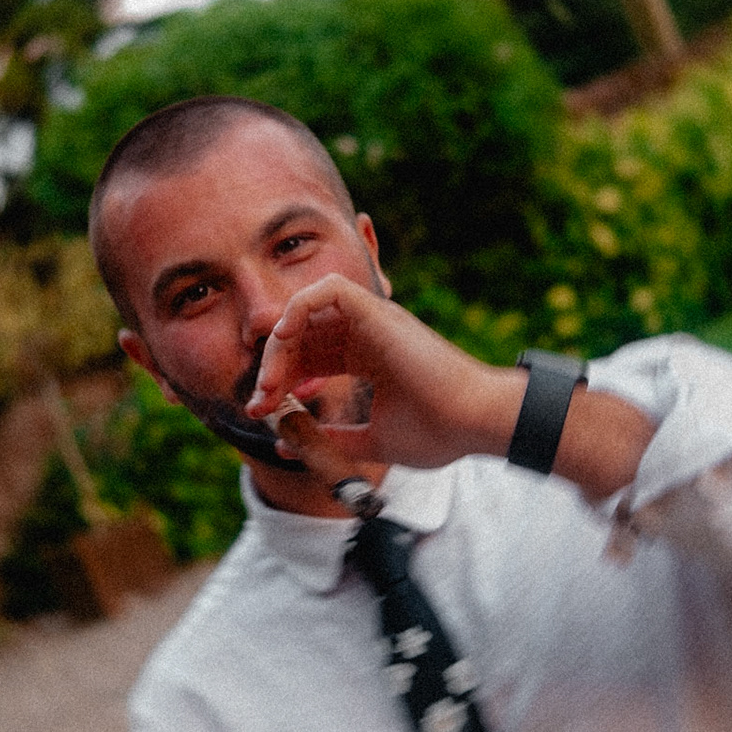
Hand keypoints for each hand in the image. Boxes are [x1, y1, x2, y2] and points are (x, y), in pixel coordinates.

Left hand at [244, 274, 521, 470]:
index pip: (310, 358)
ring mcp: (373, 321)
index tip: (264, 414)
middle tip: (258, 404)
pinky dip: (299, 308)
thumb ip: (332, 439)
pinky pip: (328, 290)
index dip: (281, 382)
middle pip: (302, 337)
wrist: (473, 422)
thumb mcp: (372, 442)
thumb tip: (285, 442)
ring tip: (270, 382)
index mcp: (368, 359)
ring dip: (279, 344)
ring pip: (306, 312)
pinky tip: (285, 340)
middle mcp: (368, 335)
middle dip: (272, 368)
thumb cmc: (437, 432)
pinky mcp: (378, 313)